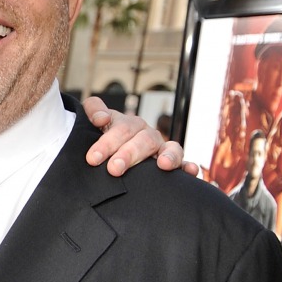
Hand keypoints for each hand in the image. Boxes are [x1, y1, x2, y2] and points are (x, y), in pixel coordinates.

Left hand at [82, 97, 198, 176]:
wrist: (112, 153)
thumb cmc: (103, 137)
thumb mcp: (95, 121)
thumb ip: (94, 110)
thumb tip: (101, 117)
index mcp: (129, 124)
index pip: (121, 130)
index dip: (107, 143)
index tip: (92, 158)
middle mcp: (147, 135)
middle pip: (143, 141)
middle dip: (129, 154)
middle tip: (114, 169)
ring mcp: (162, 149)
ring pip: (170, 148)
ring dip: (168, 156)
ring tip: (163, 165)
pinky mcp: (173, 163)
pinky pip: (184, 162)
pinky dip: (188, 166)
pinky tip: (190, 172)